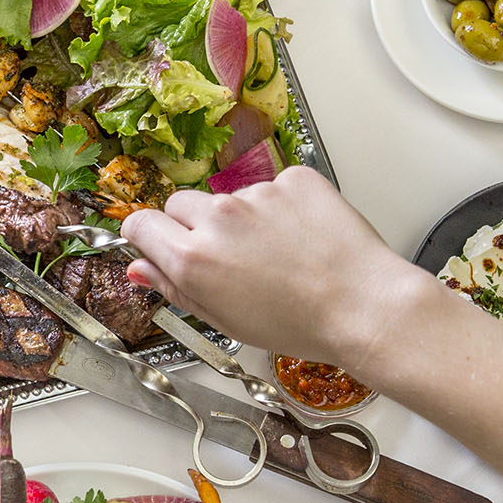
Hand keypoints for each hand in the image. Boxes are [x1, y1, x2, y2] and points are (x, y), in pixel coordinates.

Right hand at [120, 166, 426, 366]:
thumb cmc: (299, 323)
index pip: (140, 223)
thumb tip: (141, 270)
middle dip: (194, 226)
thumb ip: (175, 288)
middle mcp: (218, 218)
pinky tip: (302, 237)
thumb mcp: (224, 320)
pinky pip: (273, 187)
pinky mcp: (293, 179)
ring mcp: (257, 194)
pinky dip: (282, 207)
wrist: (363, 306)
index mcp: (192, 258)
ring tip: (279, 253)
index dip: (149, 236)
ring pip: (230, 198)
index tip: (160, 244)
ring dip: (243, 219)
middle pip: (181, 205)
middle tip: (229, 257)